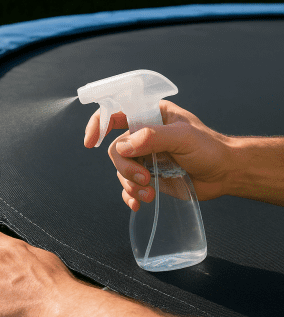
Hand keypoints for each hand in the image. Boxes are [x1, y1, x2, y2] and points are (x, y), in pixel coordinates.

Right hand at [84, 100, 232, 210]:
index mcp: (149, 115)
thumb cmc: (209, 148)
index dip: (98, 125)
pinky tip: (139, 204)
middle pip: (116, 150)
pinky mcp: (148, 176)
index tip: (91, 142)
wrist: (225, 173)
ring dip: (131, 185)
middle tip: (144, 179)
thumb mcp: (183, 137)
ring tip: (150, 195)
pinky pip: (127, 186)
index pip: (115, 113)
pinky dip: (130, 196)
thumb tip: (123, 148)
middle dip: (126, 168)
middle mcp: (143, 135)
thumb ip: (153, 138)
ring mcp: (144, 157)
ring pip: (120, 170)